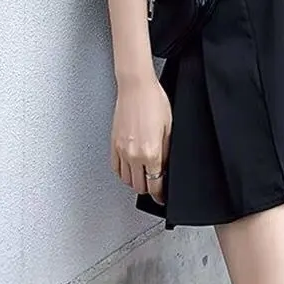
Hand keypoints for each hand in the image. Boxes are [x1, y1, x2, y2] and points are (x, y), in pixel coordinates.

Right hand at [110, 74, 171, 205]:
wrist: (136, 87)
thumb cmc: (154, 100)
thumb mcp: (170, 127)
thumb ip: (167, 151)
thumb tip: (165, 167)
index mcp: (151, 152)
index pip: (155, 184)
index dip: (160, 194)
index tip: (162, 196)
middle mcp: (134, 154)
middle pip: (140, 186)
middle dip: (149, 188)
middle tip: (155, 184)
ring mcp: (122, 150)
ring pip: (126, 180)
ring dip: (135, 181)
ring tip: (144, 176)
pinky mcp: (113, 143)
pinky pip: (115, 168)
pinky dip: (123, 172)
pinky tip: (130, 168)